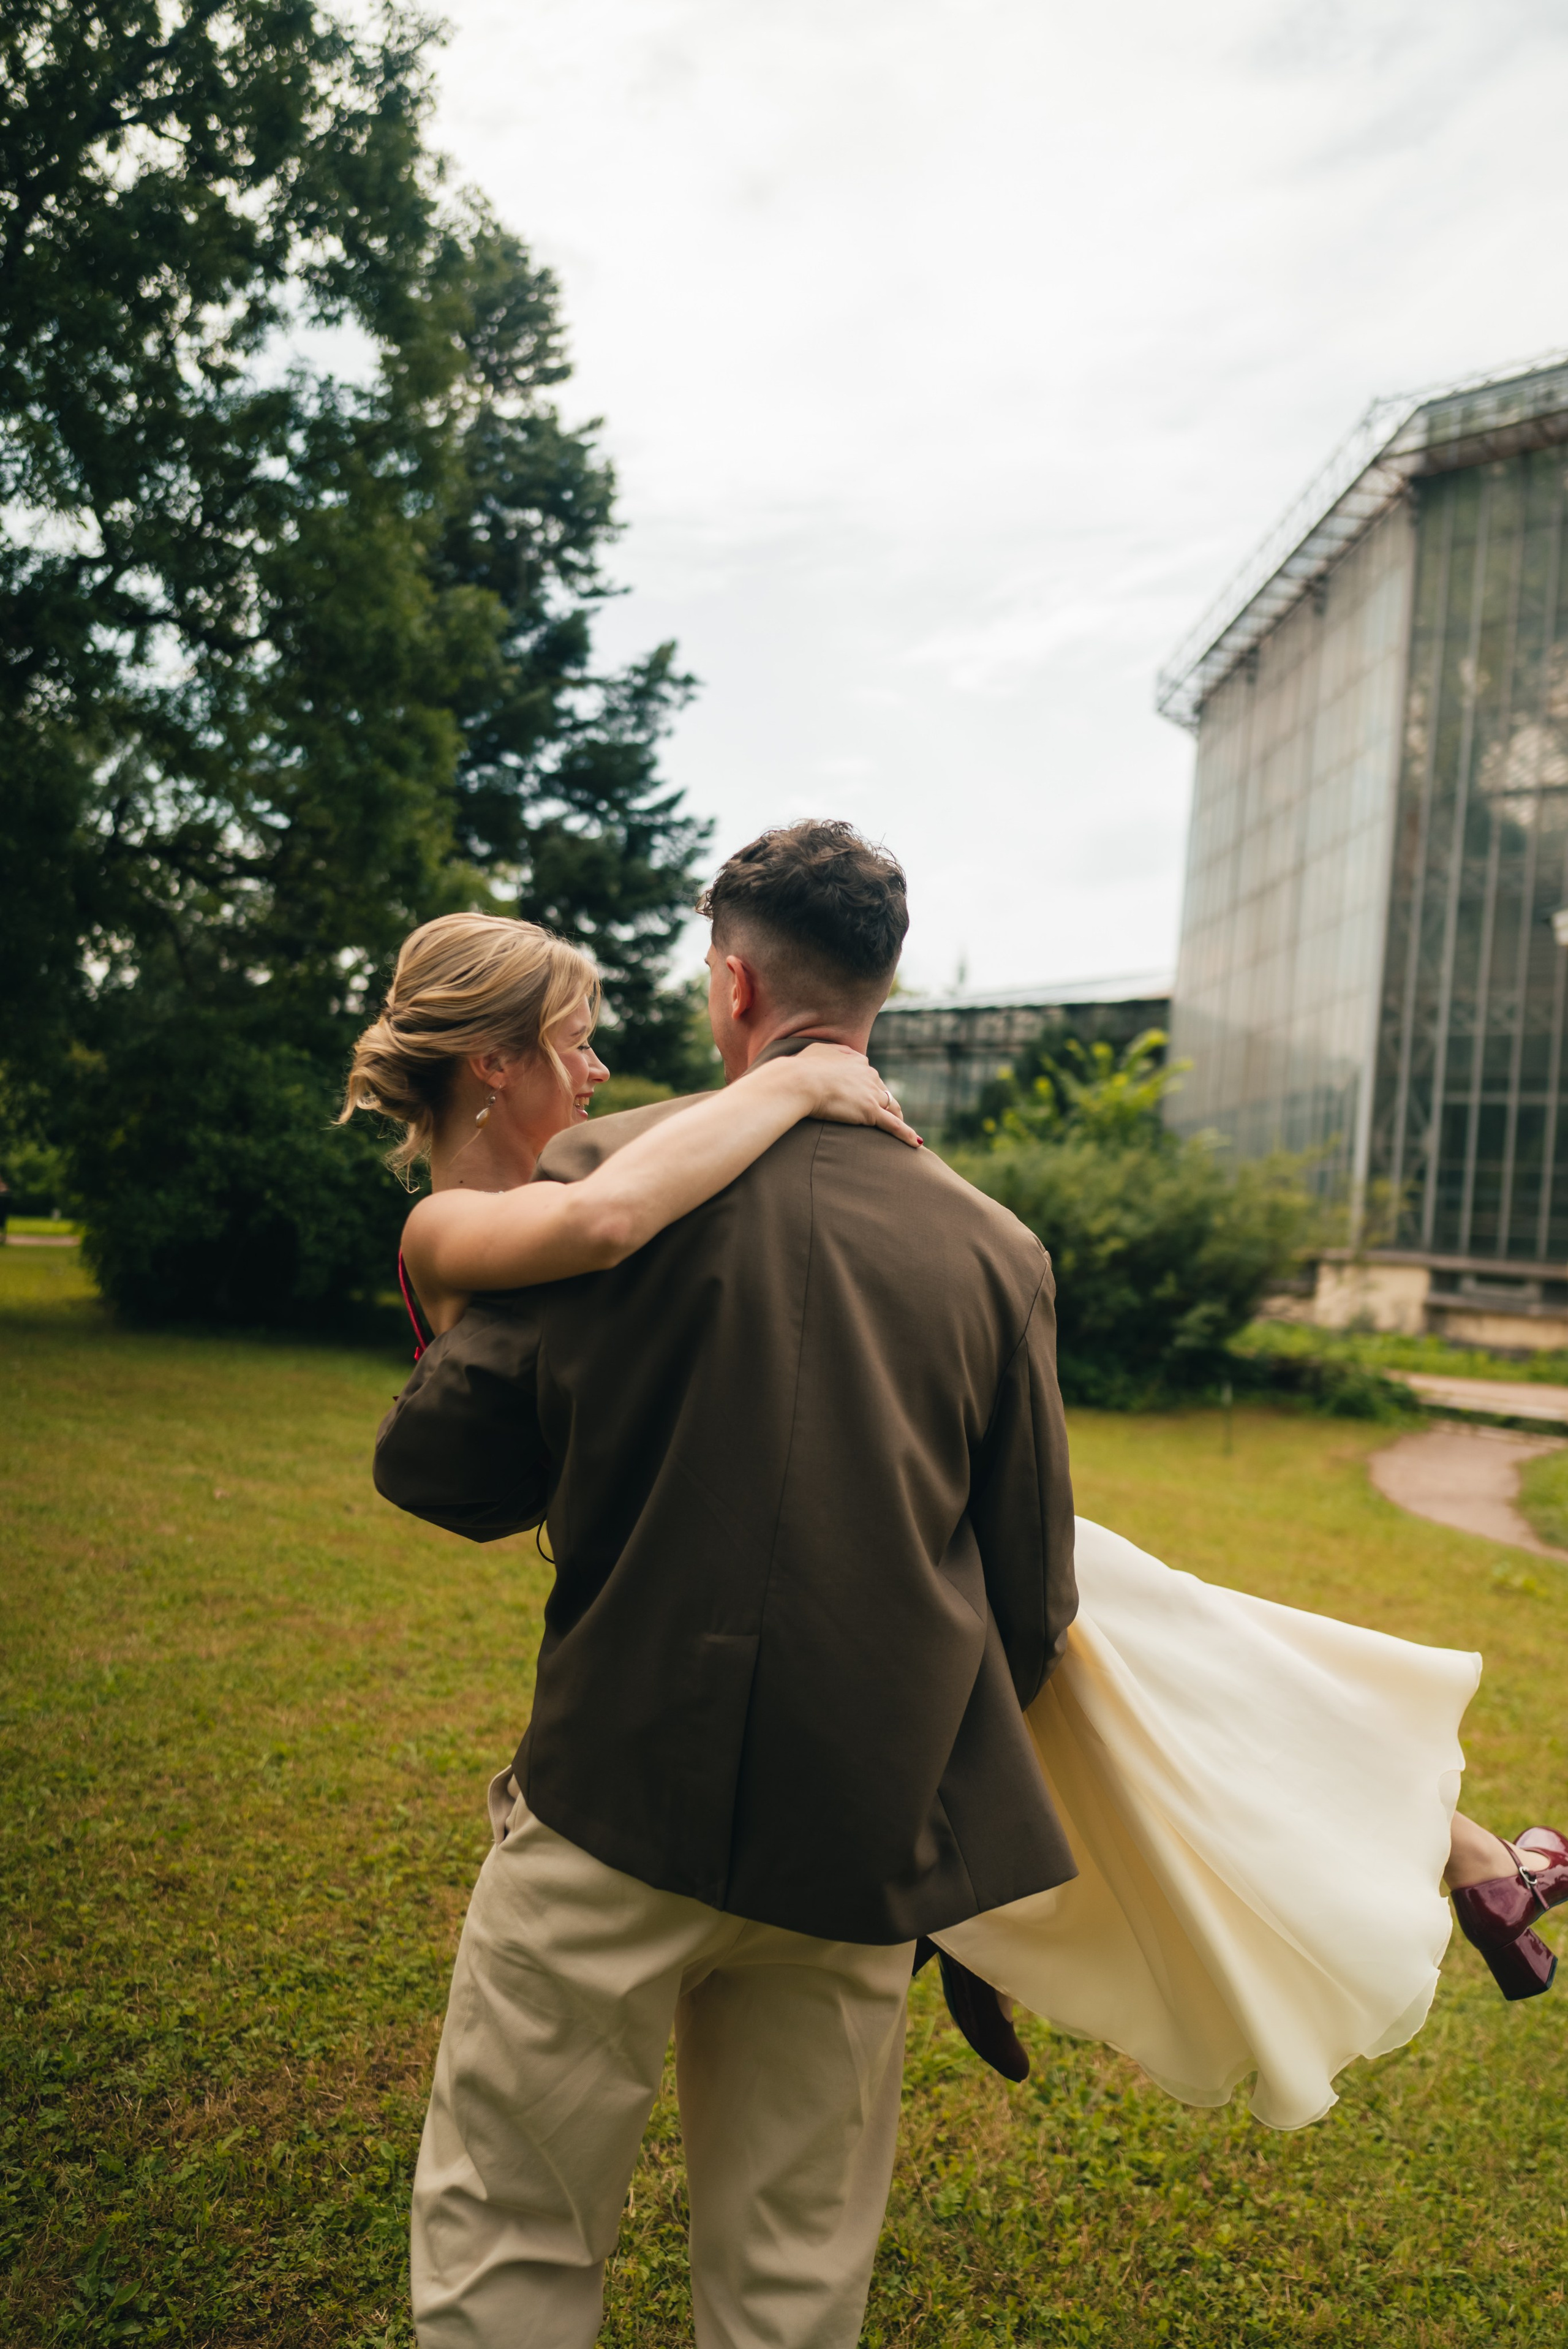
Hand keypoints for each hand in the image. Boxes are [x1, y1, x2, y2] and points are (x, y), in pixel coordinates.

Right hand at [792, 1043, 922, 1146]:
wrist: (801, 1081)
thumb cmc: (801, 1068)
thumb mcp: (816, 1051)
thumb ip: (829, 1053)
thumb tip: (831, 1055)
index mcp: (856, 1060)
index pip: (869, 1075)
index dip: (870, 1087)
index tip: (867, 1095)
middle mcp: (868, 1074)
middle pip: (882, 1090)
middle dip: (884, 1102)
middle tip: (884, 1113)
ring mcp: (871, 1093)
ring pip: (891, 1106)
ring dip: (897, 1116)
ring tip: (902, 1128)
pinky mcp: (870, 1111)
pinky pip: (893, 1125)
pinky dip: (906, 1134)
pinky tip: (915, 1142)